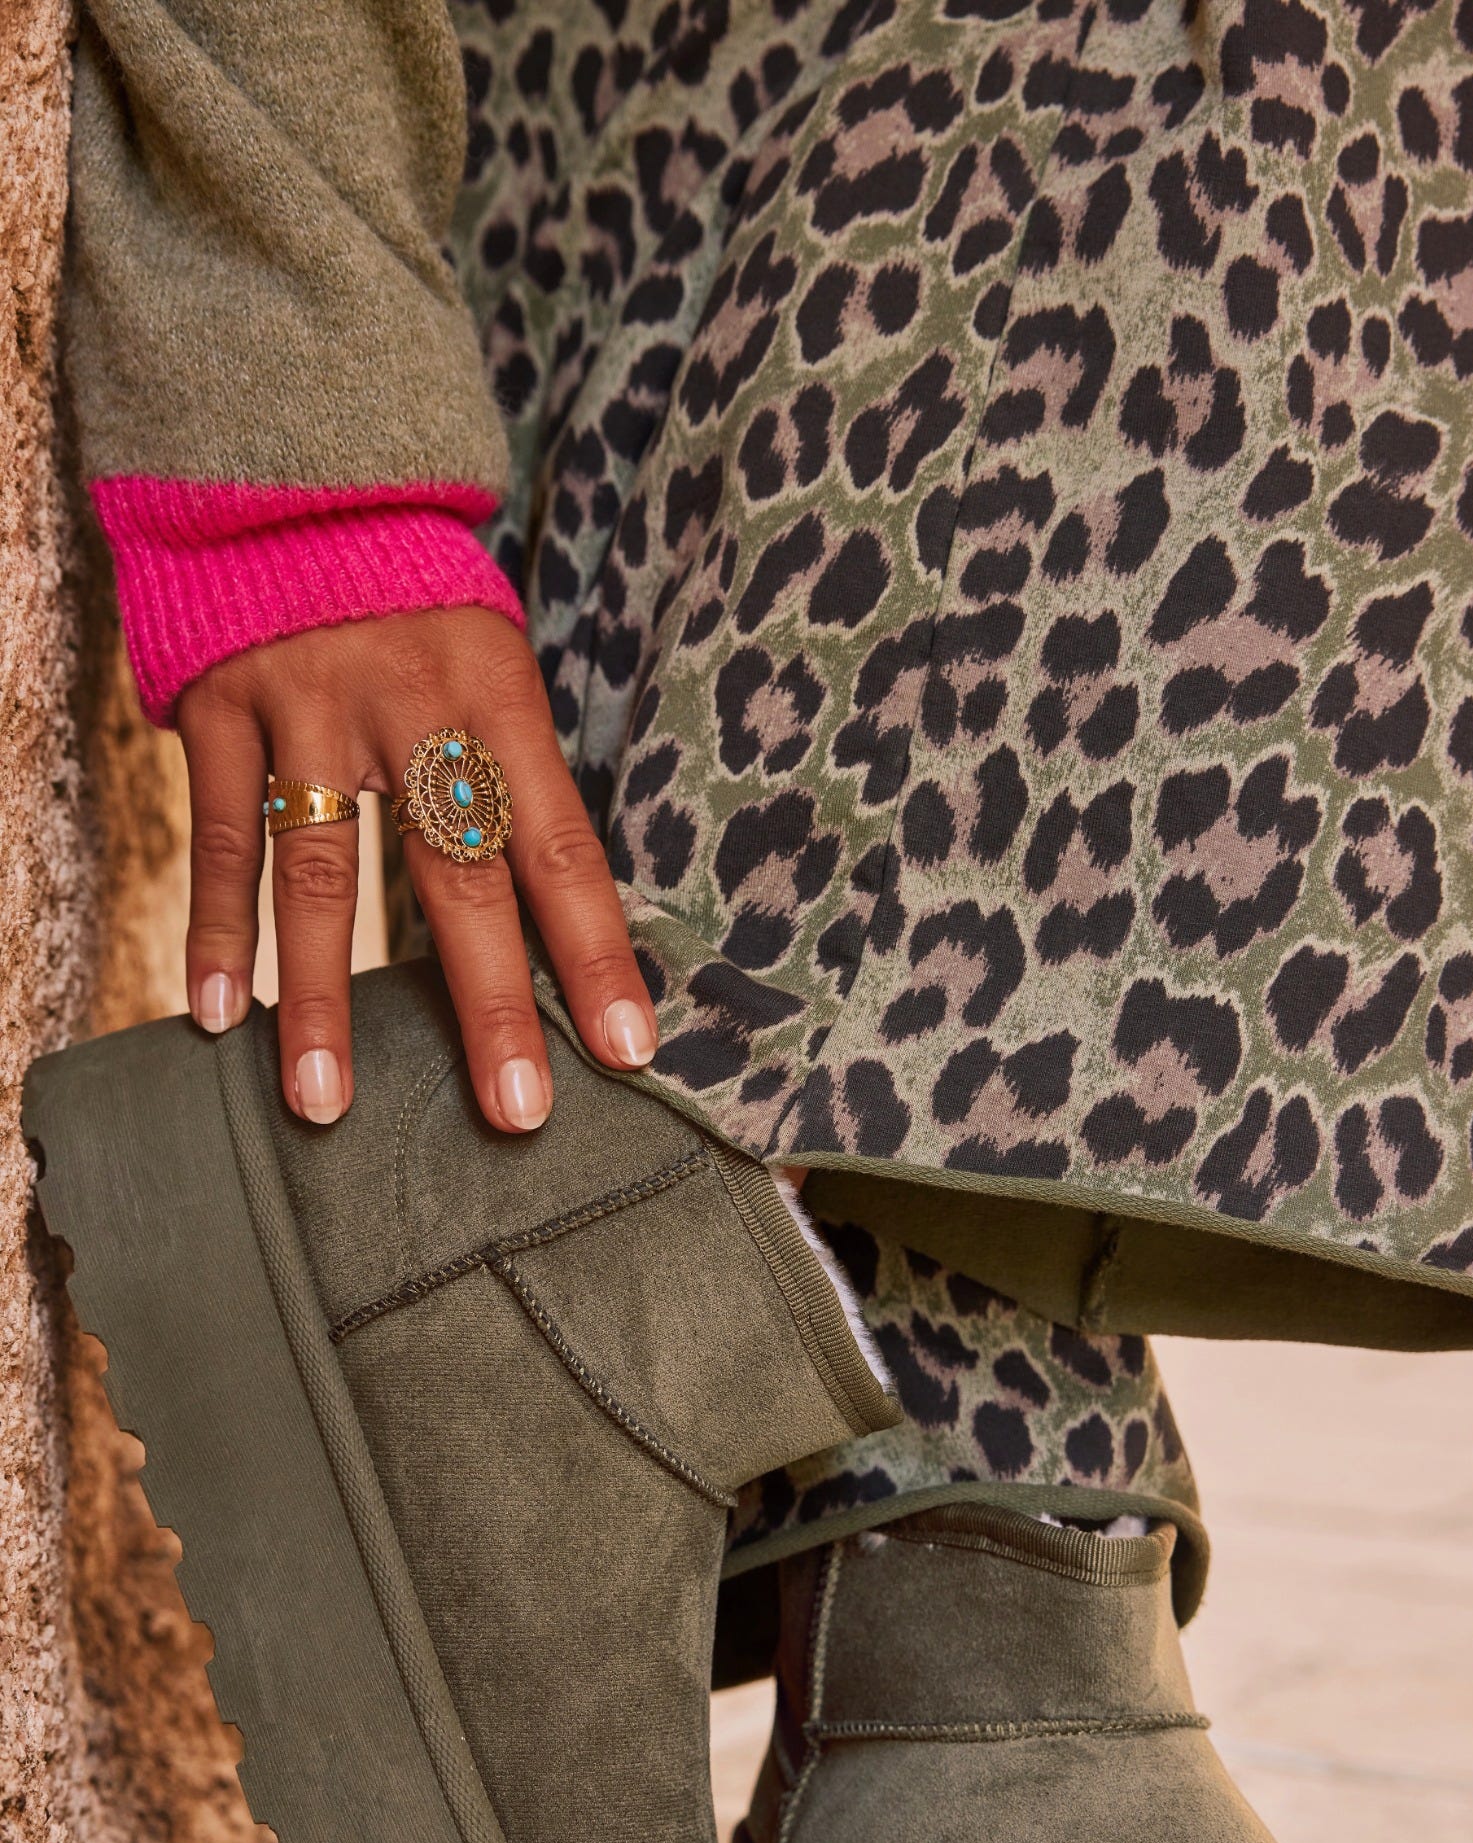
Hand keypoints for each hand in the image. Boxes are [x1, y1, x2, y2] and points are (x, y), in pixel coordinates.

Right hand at [175, 607, 656, 1129]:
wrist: (293, 475)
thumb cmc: (417, 607)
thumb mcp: (491, 667)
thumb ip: (513, 783)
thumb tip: (562, 932)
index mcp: (499, 695)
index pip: (562, 843)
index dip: (597, 950)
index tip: (628, 1049)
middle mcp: (411, 699)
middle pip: (458, 873)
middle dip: (489, 1003)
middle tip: (515, 1114)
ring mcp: (309, 702)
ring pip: (322, 870)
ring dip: (324, 998)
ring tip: (328, 1100)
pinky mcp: (222, 704)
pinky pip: (222, 836)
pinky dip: (219, 930)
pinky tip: (220, 1017)